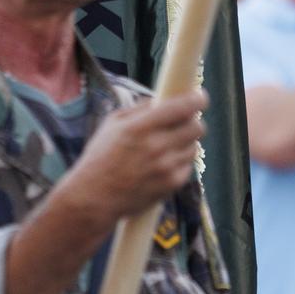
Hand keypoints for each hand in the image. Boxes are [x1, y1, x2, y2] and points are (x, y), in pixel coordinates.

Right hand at [63, 91, 207, 221]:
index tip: (200, 96)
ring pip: (194, 146)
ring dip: (185, 142)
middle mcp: (155, 146)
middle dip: (193, 121)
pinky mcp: (172, 184)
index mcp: (139, 127)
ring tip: (166, 145)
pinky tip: (162, 163)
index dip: (197, 99)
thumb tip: (166, 98)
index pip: (182, 107)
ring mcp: (166, 167)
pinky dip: (179, 161)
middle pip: (197, 127)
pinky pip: (187, 165)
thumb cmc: (101, 156)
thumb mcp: (113, 124)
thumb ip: (141, 109)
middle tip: (184, 122)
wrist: (94, 197)